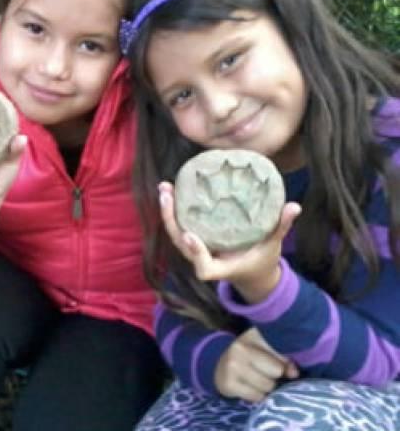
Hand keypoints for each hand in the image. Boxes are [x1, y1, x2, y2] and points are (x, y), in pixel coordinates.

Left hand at [158, 181, 301, 301]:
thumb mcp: (274, 246)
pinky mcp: (195, 240)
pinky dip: (175, 209)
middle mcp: (204, 259)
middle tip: (167, 194)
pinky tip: (173, 188)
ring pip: (176, 233)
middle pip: (181, 243)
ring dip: (168, 210)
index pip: (204, 266)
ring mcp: (197, 250)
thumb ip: (281, 227)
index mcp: (222, 267)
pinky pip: (181, 225)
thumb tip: (295, 206)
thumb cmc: (262, 260)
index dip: (196, 252)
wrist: (252, 273)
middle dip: (170, 219)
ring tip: (166, 186)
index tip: (190, 236)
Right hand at [215, 327, 299, 401]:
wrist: (218, 365)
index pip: (278, 362)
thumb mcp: (266, 351)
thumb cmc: (248, 356)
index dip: (281, 366)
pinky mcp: (228, 383)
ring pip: (266, 388)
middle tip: (261, 373)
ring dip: (265, 389)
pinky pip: (256, 397)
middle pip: (275, 375)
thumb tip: (294, 374)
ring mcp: (232, 367)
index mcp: (250, 337)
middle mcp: (239, 350)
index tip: (274, 365)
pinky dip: (256, 396)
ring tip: (255, 381)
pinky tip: (248, 387)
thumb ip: (283, 360)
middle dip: (272, 378)